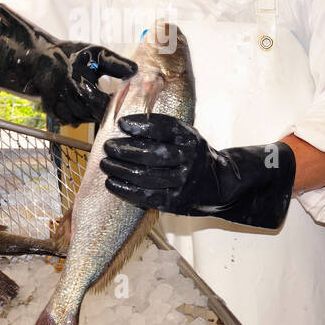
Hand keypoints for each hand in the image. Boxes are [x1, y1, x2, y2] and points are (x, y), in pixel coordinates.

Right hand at [0, 4, 137, 124]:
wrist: (40, 58)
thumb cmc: (70, 54)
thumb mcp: (96, 53)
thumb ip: (116, 64)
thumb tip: (135, 71)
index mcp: (81, 82)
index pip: (104, 104)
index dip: (115, 106)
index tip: (122, 102)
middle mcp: (68, 97)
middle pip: (94, 115)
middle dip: (104, 110)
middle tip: (110, 103)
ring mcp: (59, 106)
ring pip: (83, 120)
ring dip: (91, 113)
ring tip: (93, 99)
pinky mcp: (53, 112)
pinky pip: (70, 121)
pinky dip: (78, 116)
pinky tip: (80, 104)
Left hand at [100, 113, 296, 228]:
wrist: (219, 184)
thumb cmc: (192, 156)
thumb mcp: (185, 137)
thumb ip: (161, 130)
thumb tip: (124, 122)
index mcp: (191, 138)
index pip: (165, 128)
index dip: (142, 125)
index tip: (122, 123)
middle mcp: (190, 159)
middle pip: (154, 154)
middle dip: (126, 150)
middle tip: (108, 146)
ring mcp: (184, 182)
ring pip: (147, 177)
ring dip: (121, 170)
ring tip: (106, 164)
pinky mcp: (176, 202)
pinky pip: (147, 196)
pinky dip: (126, 190)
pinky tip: (112, 183)